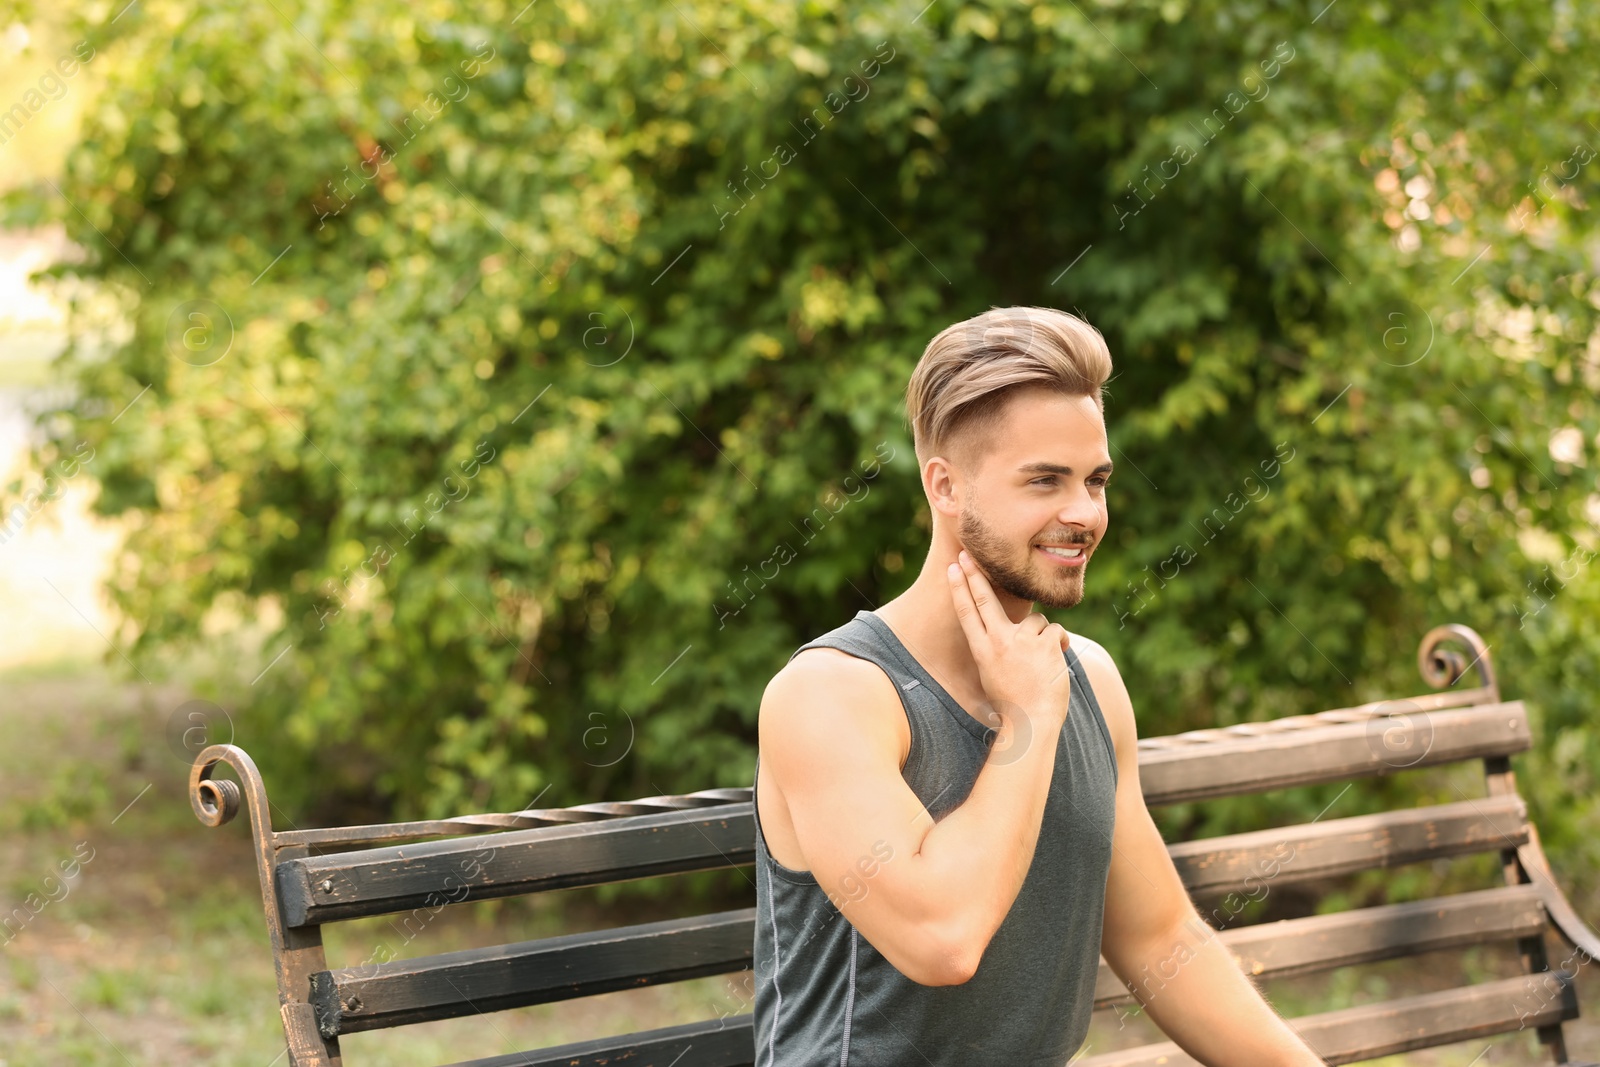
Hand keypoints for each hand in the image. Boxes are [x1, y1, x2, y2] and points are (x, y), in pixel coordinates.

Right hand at [946, 549, 1072, 734]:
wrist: (1033, 723)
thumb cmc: (1014, 704)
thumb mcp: (993, 675)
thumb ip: (996, 650)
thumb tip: (1001, 631)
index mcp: (982, 651)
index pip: (966, 613)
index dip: (959, 588)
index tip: (952, 569)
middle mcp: (998, 642)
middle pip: (984, 599)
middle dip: (974, 575)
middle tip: (965, 555)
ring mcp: (1022, 641)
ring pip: (1035, 620)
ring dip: (1042, 637)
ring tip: (1041, 665)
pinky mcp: (1045, 643)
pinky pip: (1055, 630)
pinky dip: (1059, 644)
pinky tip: (1056, 662)